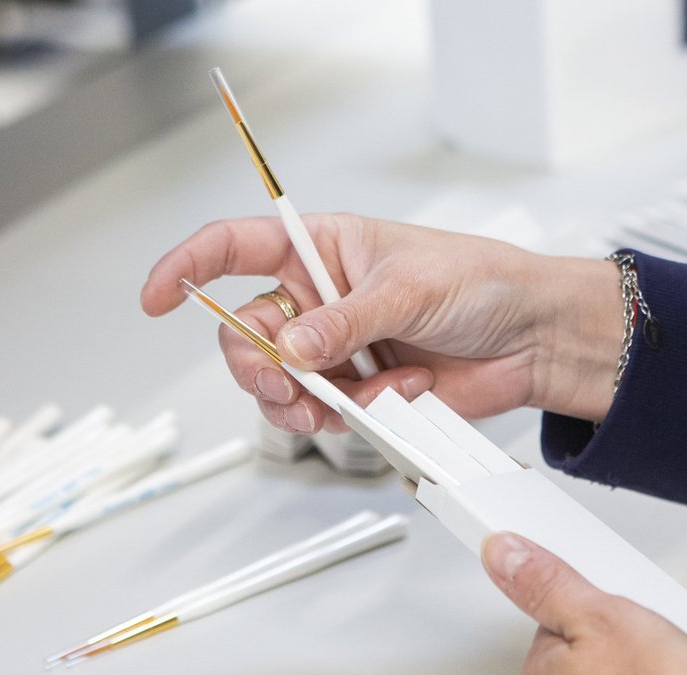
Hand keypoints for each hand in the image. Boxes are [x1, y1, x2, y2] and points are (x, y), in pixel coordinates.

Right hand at [141, 215, 621, 432]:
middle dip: (255, 364)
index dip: (186, 268)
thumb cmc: (481, 283)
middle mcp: (317, 299)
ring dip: (299, 399)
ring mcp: (334, 348)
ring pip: (275, 383)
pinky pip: (321, 413)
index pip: (233, 247)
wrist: (530, 339)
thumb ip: (346, 320)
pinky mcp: (356, 390)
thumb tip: (293, 347)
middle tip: (286, 380)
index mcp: (321, 248)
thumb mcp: (411, 287)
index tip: (155, 297)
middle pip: (244, 333)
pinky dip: (348, 415)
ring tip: (342, 399)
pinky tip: (389, 398)